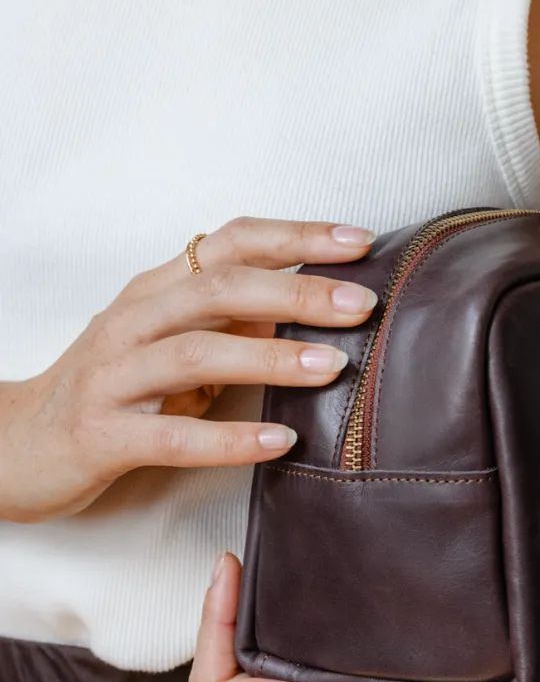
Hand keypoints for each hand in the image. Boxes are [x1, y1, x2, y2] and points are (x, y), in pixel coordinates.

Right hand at [0, 218, 377, 523]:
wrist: (11, 445)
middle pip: (221, 288)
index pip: (231, 242)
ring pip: (197, 352)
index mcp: (156, 289)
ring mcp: (113, 376)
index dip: (296, 236)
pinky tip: (280, 443)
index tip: (359, 241)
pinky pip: (171, 435)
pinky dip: (230, 438)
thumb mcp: (171, 343)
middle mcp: (133, 320)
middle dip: (298, 290)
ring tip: (333, 365)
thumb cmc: (112, 390)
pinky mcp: (101, 435)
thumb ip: (232, 320)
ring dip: (271, 356)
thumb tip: (314, 303)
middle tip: (362, 303)